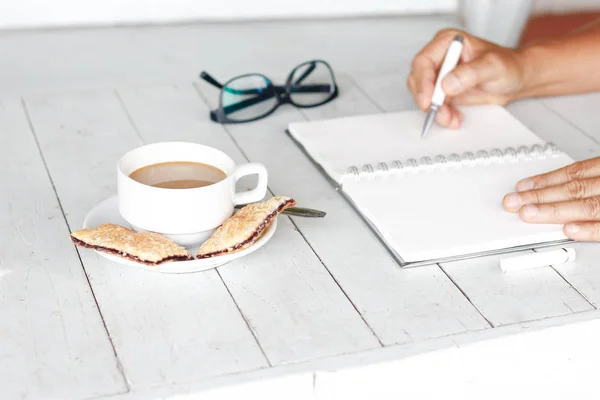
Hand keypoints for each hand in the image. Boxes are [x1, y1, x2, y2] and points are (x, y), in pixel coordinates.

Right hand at [407, 29, 527, 128]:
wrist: (516, 79)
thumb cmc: (508, 66)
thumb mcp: (493, 66)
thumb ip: (471, 73)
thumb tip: (447, 84)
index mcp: (448, 42)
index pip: (423, 61)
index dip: (422, 82)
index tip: (429, 99)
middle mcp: (440, 57)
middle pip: (418, 80)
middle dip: (428, 100)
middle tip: (440, 113)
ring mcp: (440, 75)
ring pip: (423, 95)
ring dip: (435, 110)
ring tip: (451, 118)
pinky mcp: (443, 91)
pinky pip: (433, 105)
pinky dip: (441, 115)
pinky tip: (454, 118)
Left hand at [503, 157, 599, 240]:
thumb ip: (591, 181)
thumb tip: (557, 188)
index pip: (576, 172)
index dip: (547, 179)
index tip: (522, 186)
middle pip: (574, 189)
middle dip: (540, 196)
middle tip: (513, 201)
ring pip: (587, 206)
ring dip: (553, 210)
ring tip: (527, 213)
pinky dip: (588, 229)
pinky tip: (567, 230)